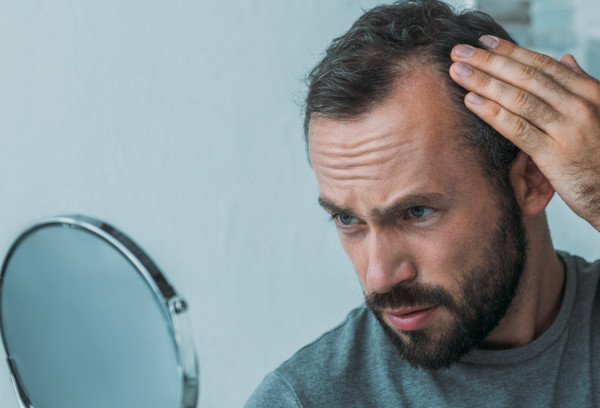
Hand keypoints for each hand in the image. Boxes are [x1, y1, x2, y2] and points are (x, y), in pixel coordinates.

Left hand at [449, 36, 599, 230]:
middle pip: (526, 77)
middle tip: (460, 53)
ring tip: (458, 73)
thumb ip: (580, 84)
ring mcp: (567, 130)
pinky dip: (492, 113)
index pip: (542, 65)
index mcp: (588, 92)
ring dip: (484, 82)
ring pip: (518, 99)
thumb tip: (565, 58)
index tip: (483, 42)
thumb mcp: (599, 112)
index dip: (510, 51)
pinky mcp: (554, 155)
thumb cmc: (599, 152)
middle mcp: (579, 106)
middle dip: (489, 62)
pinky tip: (471, 101)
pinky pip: (517, 129)